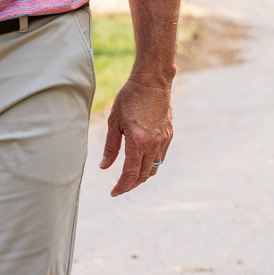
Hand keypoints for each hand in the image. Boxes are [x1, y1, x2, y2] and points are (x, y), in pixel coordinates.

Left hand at [101, 72, 172, 195]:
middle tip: (119, 187)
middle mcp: (153, 144)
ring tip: (129, 177)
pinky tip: (140, 162)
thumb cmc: (130, 98)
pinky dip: (150, 164)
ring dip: (141, 176)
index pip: (130, 174)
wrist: (153, 82)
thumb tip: (104, 167)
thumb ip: (111, 147)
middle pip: (143, 175)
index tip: (113, 192)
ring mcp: (163, 140)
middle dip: (130, 185)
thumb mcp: (114, 121)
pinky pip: (160, 157)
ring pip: (153, 168)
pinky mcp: (169, 135)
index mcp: (137, 141)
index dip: (121, 187)